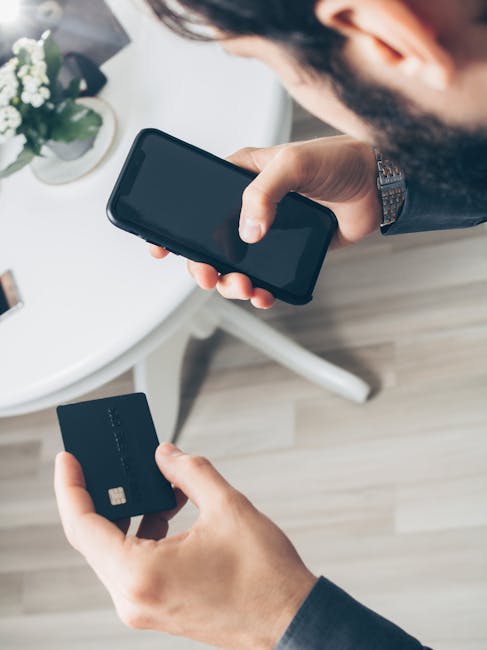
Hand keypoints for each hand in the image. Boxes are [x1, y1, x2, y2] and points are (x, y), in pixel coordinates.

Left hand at [54, 443, 315, 648]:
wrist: (290, 621)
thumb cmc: (264, 576)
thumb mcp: (227, 507)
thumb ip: (189, 472)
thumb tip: (165, 454)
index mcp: (140, 575)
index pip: (83, 526)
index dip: (71, 486)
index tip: (69, 458)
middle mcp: (133, 597)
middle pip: (95, 537)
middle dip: (103, 493)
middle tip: (111, 460)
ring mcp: (144, 606)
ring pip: (115, 550)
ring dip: (131, 512)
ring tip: (156, 482)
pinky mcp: (158, 607)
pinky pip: (134, 563)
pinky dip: (144, 532)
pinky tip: (169, 508)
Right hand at [150, 135, 380, 307]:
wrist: (379, 184)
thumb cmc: (337, 160)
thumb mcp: (292, 163)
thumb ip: (263, 193)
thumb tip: (247, 234)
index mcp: (240, 179)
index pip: (197, 204)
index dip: (175, 227)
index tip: (160, 247)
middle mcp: (250, 207)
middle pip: (211, 244)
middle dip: (204, 266)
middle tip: (209, 277)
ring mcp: (268, 232)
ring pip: (235, 265)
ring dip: (232, 283)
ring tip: (245, 288)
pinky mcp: (288, 252)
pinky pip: (266, 276)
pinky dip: (260, 290)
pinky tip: (264, 295)